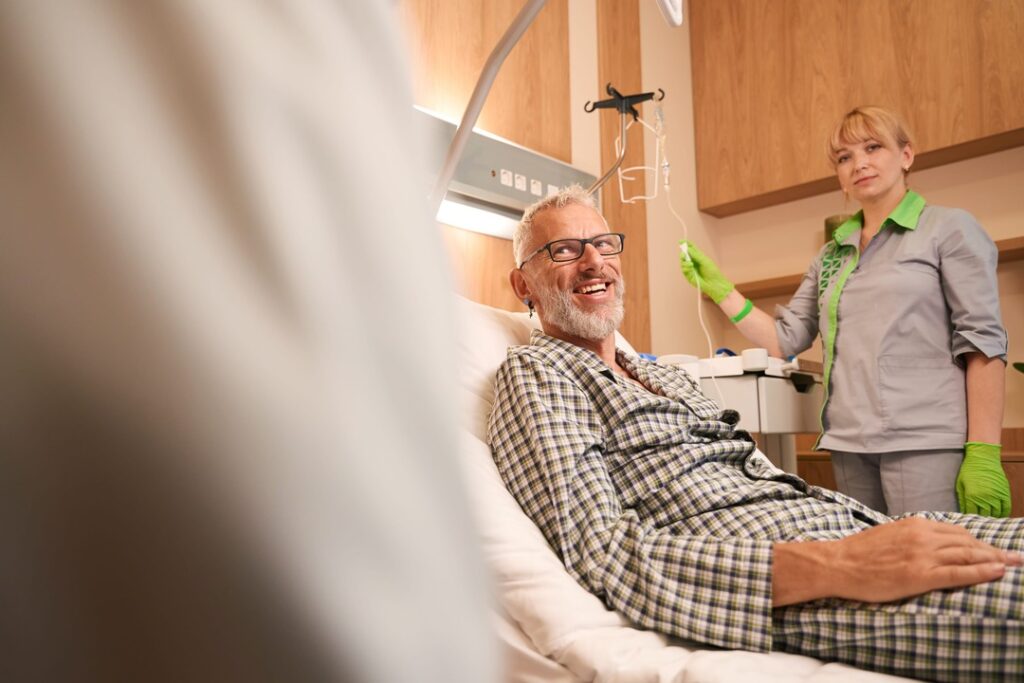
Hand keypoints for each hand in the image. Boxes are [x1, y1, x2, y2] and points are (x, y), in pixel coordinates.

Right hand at [678, 240, 733, 303]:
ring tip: (690, 264)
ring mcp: (690, 269)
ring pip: (682, 263)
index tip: (680, 241)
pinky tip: (691, 268)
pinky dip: (686, 268)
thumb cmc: (712, 271)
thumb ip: (696, 255)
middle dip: (682, 254)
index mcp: (698, 256)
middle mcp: (693, 262)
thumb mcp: (705, 261)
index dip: (686, 244)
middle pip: (684, 255)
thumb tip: (687, 248)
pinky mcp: (688, 276)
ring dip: (684, 262)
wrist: (714, 283)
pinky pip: (683, 270)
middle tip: (684, 254)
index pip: (690, 249)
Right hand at [828, 518, 1019, 602]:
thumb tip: (929, 543)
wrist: (838, 563)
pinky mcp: (920, 575)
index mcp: (915, 525)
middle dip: (993, 550)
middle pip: (967, 543)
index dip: (978, 542)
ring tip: (1011, 564)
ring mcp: (923, 555)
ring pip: (968, 555)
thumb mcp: (889, 535)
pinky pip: (959, 573)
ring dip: (994, 560)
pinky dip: (981, 572)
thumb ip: (912, 536)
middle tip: (1014, 557)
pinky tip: (996, 571)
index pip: (956, 532)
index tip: (992, 548)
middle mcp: (922, 536)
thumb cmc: (859, 553)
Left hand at [957, 442, 1011, 516]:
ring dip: (992, 518)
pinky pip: (1006, 507)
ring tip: (989, 519)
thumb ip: (962, 499)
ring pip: (996, 513)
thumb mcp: (960, 484)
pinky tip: (999, 515)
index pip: (971, 513)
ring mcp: (996, 495)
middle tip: (979, 521)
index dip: (970, 517)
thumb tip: (963, 511)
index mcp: (972, 495)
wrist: (983, 458)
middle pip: (984, 515)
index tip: (969, 519)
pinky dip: (1003, 513)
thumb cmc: (969, 470)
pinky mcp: (1005, 493)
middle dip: (981, 519)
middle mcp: (985, 497)